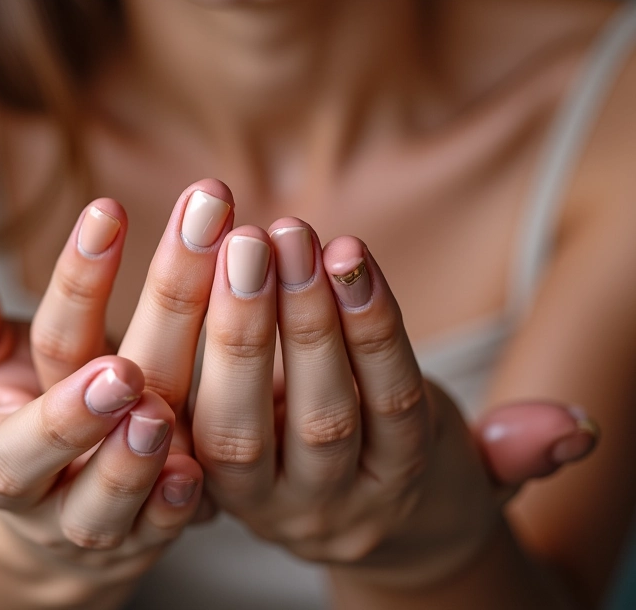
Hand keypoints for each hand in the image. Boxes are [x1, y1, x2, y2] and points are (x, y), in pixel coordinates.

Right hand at [0, 180, 233, 603]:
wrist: (49, 508)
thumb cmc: (12, 415)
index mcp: (0, 436)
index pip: (45, 352)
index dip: (77, 284)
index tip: (110, 214)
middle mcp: (51, 483)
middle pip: (88, 421)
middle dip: (112, 377)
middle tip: (139, 340)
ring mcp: (104, 516)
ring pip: (118, 491)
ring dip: (138, 454)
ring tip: (155, 412)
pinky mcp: (151, 532)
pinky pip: (167, 524)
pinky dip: (181, 502)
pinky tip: (196, 475)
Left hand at [191, 218, 597, 586]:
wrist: (363, 533)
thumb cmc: (412, 463)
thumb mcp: (473, 466)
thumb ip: (515, 449)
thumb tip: (575, 429)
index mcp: (394, 487)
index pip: (390, 404)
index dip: (372, 326)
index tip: (350, 248)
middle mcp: (328, 504)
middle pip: (318, 416)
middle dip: (301, 320)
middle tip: (278, 233)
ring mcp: (262, 504)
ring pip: (245, 425)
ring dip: (242, 331)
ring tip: (237, 245)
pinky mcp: (213, 492)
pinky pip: (199, 427)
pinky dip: (195, 358)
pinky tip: (192, 280)